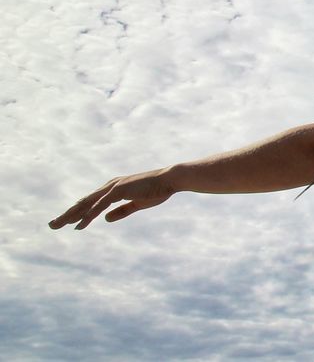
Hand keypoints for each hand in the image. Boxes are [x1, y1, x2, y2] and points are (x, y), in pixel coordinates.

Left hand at [49, 168, 176, 229]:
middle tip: (52, 225)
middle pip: (83, 202)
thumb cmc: (157, 190)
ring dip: (70, 215)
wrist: (170, 179)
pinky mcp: (118, 191)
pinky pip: (98, 206)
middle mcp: (109, 186)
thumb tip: (104, 219)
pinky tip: (78, 226)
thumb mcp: (137, 204)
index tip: (66, 223)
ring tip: (57, 225)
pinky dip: (87, 216)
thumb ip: (121, 211)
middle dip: (67, 214)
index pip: (91, 202)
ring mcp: (112, 188)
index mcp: (114, 188)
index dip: (77, 213)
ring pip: (86, 204)